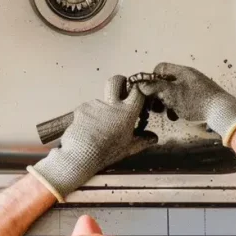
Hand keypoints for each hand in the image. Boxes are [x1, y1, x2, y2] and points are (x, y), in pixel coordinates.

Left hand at [28, 75, 156, 201]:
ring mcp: (95, 104)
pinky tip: (88, 129)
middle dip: (119, 82)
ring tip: (98, 127)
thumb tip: (153, 138)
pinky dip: (89, 117)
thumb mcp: (128, 149)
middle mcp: (112, 104)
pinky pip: (88, 109)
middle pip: (116, 81)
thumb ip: (142, 141)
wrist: (82, 154)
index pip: (137, 92)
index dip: (138, 89)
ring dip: (101, 109)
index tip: (137, 92)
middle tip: (120, 90)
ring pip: (100, 100)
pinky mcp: (82, 108)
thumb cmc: (106, 152)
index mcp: (127, 113)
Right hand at [137, 63, 235, 146]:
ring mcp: (195, 87)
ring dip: (167, 103)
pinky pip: (183, 100)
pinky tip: (177, 115)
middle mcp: (188, 77)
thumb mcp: (172, 94)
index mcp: (182, 71)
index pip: (161, 68)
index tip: (149, 92)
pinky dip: (177, 107)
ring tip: (168, 113)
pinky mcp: (200, 98)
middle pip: (166, 81)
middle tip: (156, 106)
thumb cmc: (196, 102)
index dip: (152, 78)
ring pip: (173, 92)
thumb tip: (140, 83)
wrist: (222, 112)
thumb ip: (155, 88)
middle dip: (158, 94)